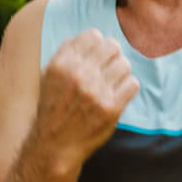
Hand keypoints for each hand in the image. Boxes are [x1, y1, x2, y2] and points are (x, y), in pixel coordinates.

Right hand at [33, 29, 139, 169]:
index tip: (97, 56)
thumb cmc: (54, 108)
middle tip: (108, 70)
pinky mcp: (111, 108)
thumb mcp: (49, 76)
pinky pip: (132, 83)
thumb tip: (93, 35)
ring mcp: (95, 91)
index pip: (93, 35)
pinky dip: (127, 88)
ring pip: (124, 64)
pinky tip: (117, 96)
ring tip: (112, 84)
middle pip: (112, 46)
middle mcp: (78, 75)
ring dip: (121, 73)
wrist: (55, 146)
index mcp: (61, 64)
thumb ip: (67, 53)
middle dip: (112, 56)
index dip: (98, 44)